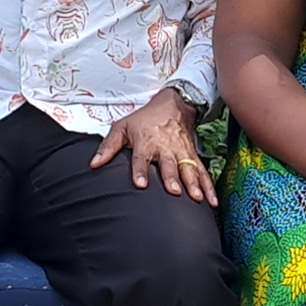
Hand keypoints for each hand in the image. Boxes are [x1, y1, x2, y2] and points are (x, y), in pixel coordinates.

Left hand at [94, 93, 216, 202]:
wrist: (172, 104)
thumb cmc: (143, 120)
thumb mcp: (122, 127)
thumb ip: (108, 147)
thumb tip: (93, 164)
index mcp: (145, 142)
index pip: (141, 158)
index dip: (140, 171)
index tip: (140, 184)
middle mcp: (165, 148)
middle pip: (169, 164)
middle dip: (172, 178)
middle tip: (174, 192)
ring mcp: (182, 152)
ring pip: (189, 169)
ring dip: (193, 184)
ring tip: (197, 198)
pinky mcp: (193, 156)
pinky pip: (202, 172)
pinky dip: (209, 186)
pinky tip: (212, 202)